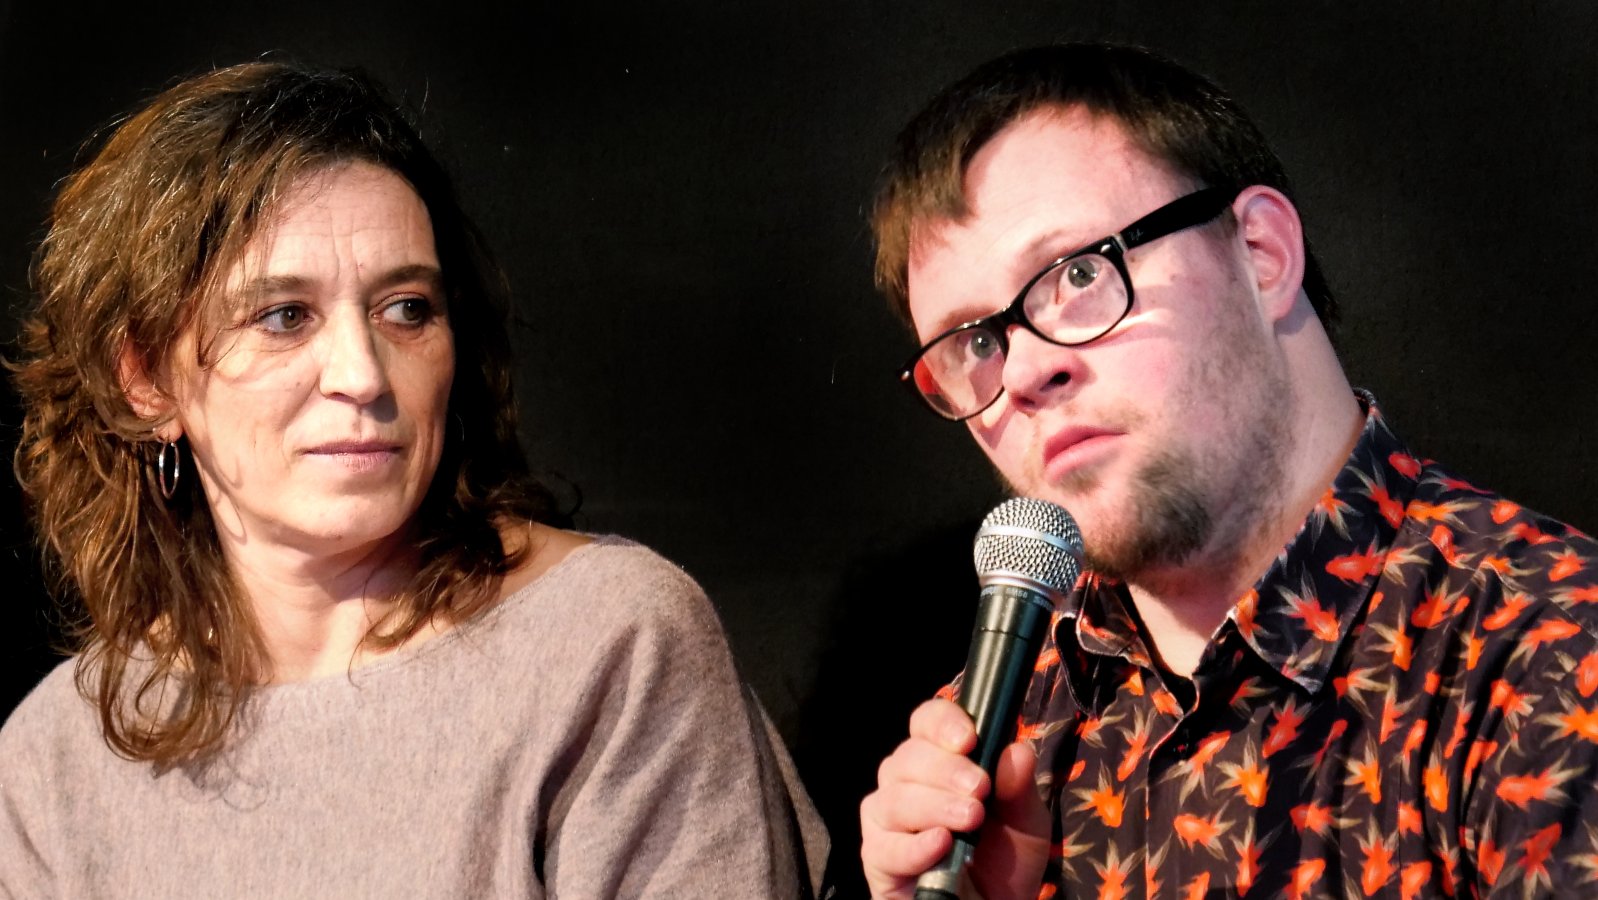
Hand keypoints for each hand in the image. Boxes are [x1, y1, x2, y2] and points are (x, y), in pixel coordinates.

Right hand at [859, 698, 1051, 899]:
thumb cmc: (1004, 860)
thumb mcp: (1025, 823)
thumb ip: (1019, 788)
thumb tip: (1017, 750)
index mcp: (940, 759)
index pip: (926, 721)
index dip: (942, 723)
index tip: (968, 739)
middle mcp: (905, 781)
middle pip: (908, 757)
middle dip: (946, 770)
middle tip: (979, 790)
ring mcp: (886, 819)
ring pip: (894, 798)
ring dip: (934, 806)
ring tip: (970, 820)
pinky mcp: (877, 859)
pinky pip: (884, 846)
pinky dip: (915, 845)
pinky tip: (941, 844)